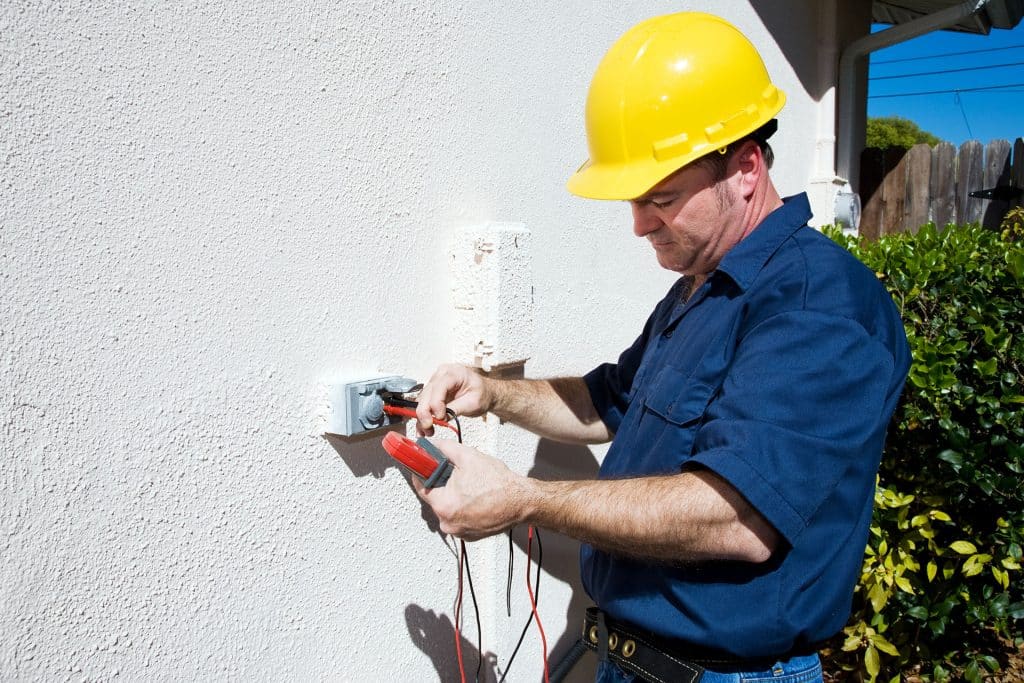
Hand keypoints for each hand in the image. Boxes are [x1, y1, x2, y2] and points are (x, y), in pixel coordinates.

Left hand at [412, 439, 529, 540]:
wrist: (521, 501)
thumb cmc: (498, 483)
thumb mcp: (468, 456)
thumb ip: (445, 448)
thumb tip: (433, 445)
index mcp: (443, 505)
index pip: (420, 486)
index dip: (422, 472)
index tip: (424, 465)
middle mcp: (448, 523)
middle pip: (435, 498)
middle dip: (441, 483)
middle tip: (454, 473)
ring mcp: (459, 532)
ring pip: (448, 508)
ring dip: (453, 496)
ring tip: (470, 485)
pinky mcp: (470, 536)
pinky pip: (459, 518)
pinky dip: (463, 508)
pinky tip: (475, 497)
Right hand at [415, 364, 492, 435]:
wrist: (484, 393)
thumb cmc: (482, 393)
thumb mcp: (474, 402)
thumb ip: (456, 408)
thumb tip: (441, 418)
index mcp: (454, 372)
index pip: (439, 387)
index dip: (436, 403)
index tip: (440, 417)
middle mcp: (441, 375)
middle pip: (426, 394)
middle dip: (425, 413)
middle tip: (429, 427)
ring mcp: (435, 383)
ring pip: (422, 400)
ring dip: (422, 417)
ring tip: (428, 430)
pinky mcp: (432, 392)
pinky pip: (423, 404)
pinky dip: (423, 417)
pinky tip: (424, 428)